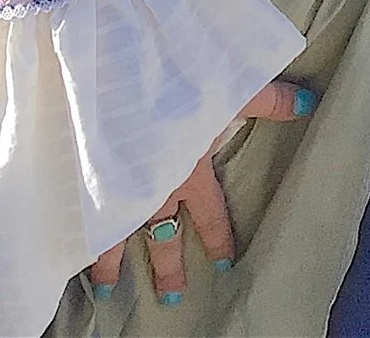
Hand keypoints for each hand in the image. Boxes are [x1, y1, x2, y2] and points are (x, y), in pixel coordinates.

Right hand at [86, 78, 314, 306]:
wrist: (116, 69)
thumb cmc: (175, 78)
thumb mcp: (229, 86)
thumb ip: (267, 99)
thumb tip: (307, 102)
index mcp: (188, 171)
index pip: (210, 214)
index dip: (219, 237)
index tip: (224, 262)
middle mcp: (151, 187)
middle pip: (163, 237)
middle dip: (168, 267)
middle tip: (172, 298)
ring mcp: (114, 187)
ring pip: (113, 235)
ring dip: (109, 262)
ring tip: (105, 288)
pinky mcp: (81, 176)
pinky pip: (76, 218)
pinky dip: (70, 237)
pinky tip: (62, 250)